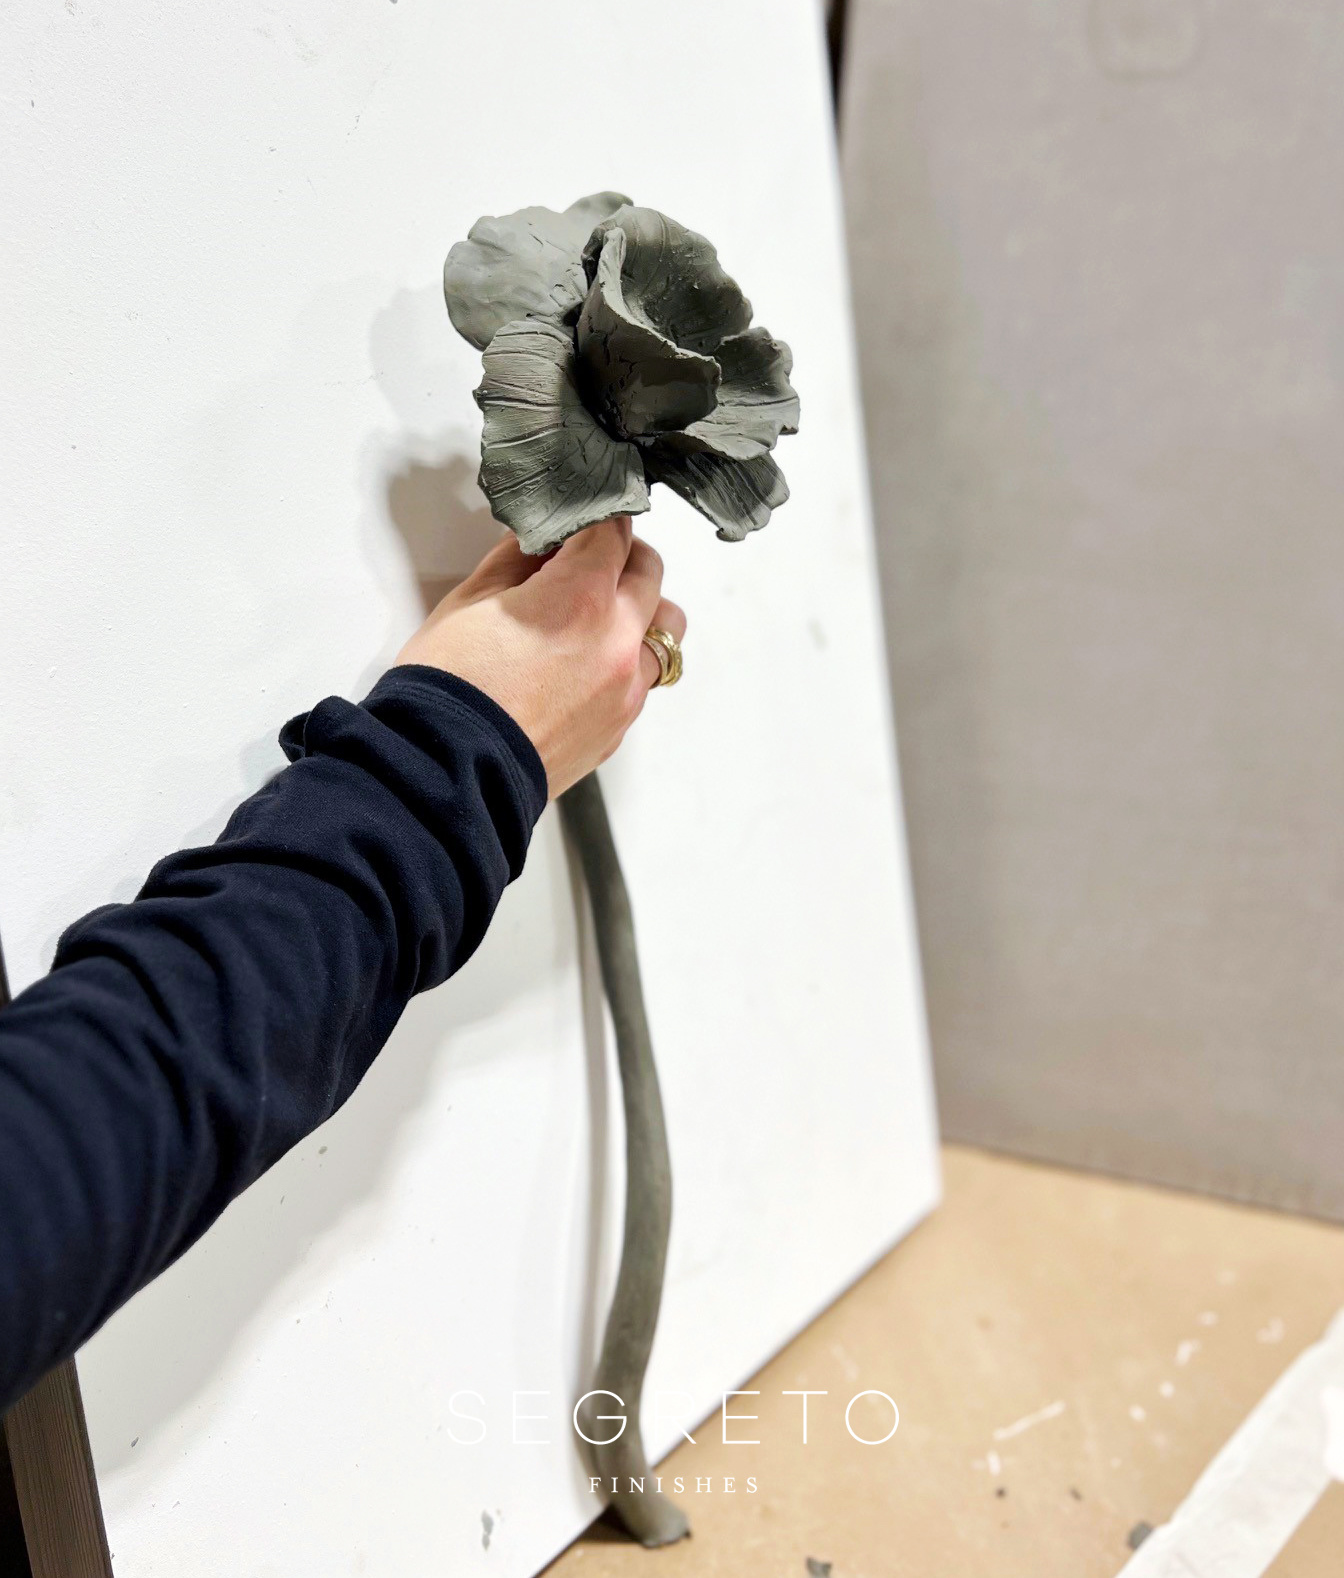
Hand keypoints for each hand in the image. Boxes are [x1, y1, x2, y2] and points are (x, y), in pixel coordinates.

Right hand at [395, 516, 685, 797]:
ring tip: (598, 615)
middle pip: (649, 572)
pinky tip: (586, 661)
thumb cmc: (448, 690)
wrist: (445, 772)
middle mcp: (617, 641)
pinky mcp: (619, 727)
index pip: (613, 530)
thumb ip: (515, 560)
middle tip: (583, 560)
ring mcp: (625, 689)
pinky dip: (627, 658)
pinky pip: (644, 677)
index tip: (576, 522)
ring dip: (641, 609)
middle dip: (619, 556)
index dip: (593, 518)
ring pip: (665, 628)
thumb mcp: (468, 601)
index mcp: (581, 598)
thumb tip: (537, 542)